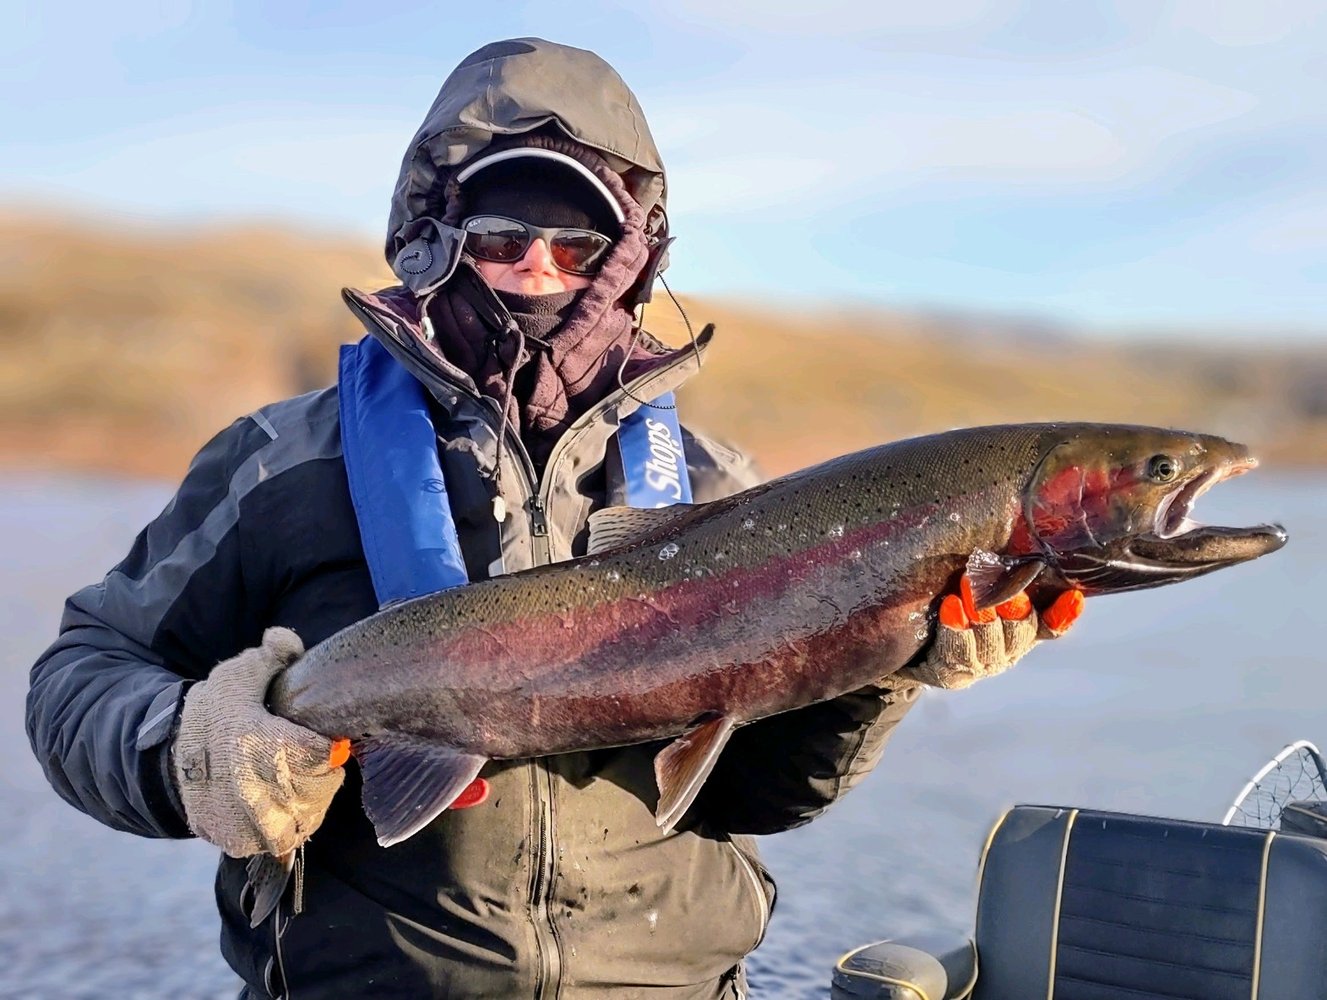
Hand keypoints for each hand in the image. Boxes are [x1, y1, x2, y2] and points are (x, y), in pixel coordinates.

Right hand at [171, 627, 345, 856]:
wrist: (165, 761)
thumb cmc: (211, 715)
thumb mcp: (238, 677)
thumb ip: (272, 655)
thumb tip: (287, 640)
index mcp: (265, 749)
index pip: (329, 754)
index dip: (328, 744)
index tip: (315, 737)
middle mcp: (260, 795)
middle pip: (324, 786)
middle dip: (318, 770)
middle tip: (296, 757)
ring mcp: (252, 825)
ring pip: (310, 814)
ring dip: (307, 797)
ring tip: (285, 777)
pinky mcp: (242, 844)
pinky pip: (287, 836)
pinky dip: (287, 819)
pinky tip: (273, 799)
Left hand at [897, 576, 1083, 689]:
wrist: (909, 648)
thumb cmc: (950, 606)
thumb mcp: (977, 589)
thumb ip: (1000, 573)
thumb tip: (1017, 531)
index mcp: (1020, 630)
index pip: (1050, 624)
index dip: (1064, 614)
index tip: (1074, 596)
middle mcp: (1006, 649)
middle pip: (1021, 631)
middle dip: (1011, 606)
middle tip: (1002, 587)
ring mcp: (981, 664)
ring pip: (991, 643)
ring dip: (981, 613)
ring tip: (967, 587)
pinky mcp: (953, 672)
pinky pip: (958, 653)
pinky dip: (955, 628)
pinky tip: (950, 607)